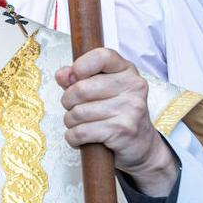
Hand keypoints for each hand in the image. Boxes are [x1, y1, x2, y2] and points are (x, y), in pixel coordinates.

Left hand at [55, 47, 177, 196]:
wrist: (141, 145)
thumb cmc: (117, 113)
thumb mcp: (102, 89)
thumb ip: (79, 78)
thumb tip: (61, 74)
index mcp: (127, 70)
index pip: (102, 57)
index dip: (80, 66)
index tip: (74, 77)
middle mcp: (133, 87)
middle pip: (81, 88)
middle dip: (68, 101)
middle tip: (73, 108)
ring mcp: (130, 109)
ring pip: (78, 113)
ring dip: (70, 122)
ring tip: (79, 124)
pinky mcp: (123, 130)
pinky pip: (81, 132)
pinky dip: (73, 138)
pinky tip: (80, 138)